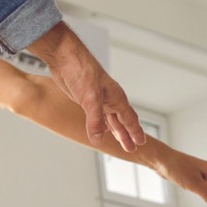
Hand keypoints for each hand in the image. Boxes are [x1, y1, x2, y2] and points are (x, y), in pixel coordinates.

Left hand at [28, 23, 144, 153]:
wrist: (66, 58)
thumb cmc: (81, 73)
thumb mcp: (89, 99)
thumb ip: (95, 120)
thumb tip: (98, 140)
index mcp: (116, 98)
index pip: (129, 119)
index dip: (135, 132)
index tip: (141, 143)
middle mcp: (110, 99)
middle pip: (122, 121)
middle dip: (127, 135)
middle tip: (132, 148)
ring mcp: (98, 99)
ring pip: (111, 119)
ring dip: (116, 131)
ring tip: (122, 142)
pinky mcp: (86, 99)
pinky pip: (99, 115)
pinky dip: (103, 124)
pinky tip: (102, 129)